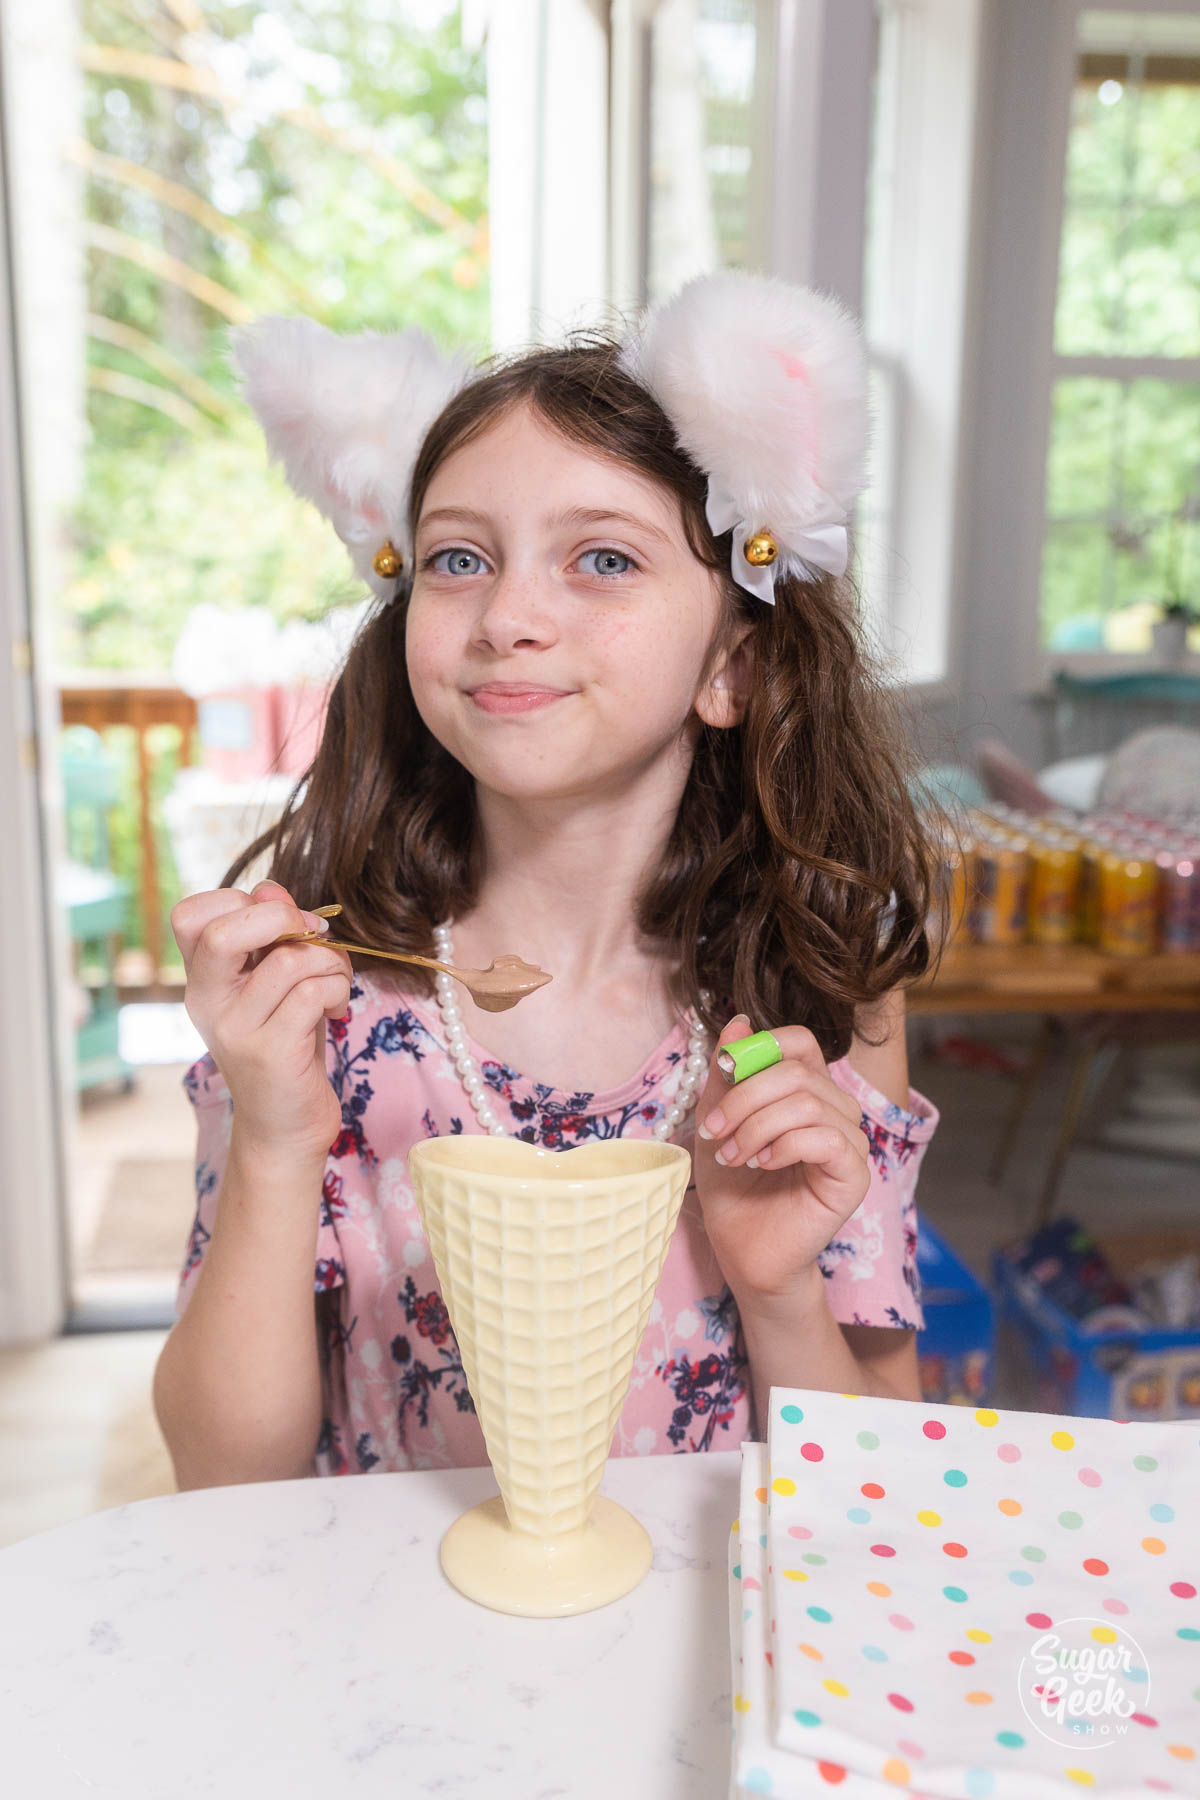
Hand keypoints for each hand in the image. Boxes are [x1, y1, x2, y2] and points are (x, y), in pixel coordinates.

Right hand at [171, 880, 351, 1161]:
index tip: (280, 923)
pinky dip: (337, 991)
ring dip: (330, 963)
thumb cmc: (287, 1046)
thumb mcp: (275, 985)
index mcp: (202, 980)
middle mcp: (208, 1003)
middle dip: (284, 919)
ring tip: (334, 986)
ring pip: (289, 960)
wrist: (285, 1128)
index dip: (240, 901)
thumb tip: (271, 891)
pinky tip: (335, 1011)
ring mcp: (236, 1029)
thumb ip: (272, 937)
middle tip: (314, 936)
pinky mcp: (270, 1052)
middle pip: (223, 931)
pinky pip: (312, 992)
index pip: (190, 915)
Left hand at [691, 1015, 869, 1308]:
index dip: (762, 1047)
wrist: (743, 1251)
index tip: (722, 1074)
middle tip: (713, 1132)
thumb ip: (727, 1075)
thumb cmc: (734, 1189)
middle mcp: (835, 1110)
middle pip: (797, 1071)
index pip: (800, 1041)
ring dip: (757, 1126)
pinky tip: (762, 1164)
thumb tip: (737, 1022)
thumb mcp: (717, 1122)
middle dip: (744, 1098)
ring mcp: (850, 1142)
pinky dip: (784, 1146)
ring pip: (808, 1103)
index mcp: (807, 1091)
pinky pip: (826, 1139)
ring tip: (733, 1156)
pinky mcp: (854, 1175)